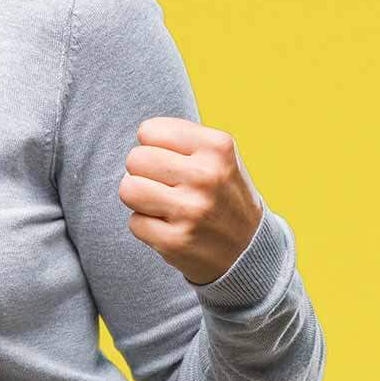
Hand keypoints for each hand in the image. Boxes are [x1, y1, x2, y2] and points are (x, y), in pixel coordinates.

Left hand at [117, 117, 265, 287]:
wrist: (250, 249)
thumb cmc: (221, 194)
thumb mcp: (219, 156)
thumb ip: (180, 138)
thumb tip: (139, 136)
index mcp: (218, 147)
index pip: (149, 131)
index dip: (154, 147)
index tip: (172, 162)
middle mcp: (207, 176)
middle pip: (135, 159)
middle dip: (144, 173)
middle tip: (167, 186)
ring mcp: (192, 210)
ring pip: (128, 189)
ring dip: (140, 199)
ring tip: (163, 204)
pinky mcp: (176, 241)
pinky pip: (134, 223)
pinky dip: (147, 226)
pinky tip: (171, 228)